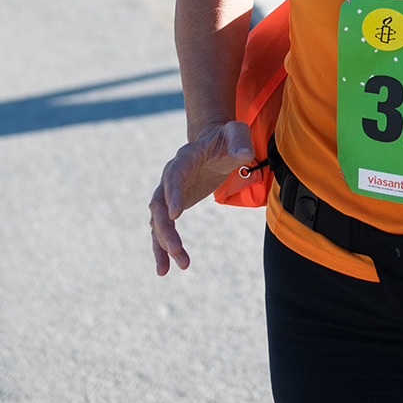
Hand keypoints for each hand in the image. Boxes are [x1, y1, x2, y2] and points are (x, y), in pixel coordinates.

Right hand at [149, 120, 255, 275]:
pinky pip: (162, 229)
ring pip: (157, 221)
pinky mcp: (173, 206)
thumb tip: (244, 154)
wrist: (214, 143)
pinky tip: (165, 268)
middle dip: (165, 229)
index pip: (174, 176)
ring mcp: (169, 193)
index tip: (175, 215)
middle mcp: (171, 176)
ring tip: (166, 269)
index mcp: (184, 158)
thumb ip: (239, 142)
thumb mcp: (236, 134)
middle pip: (159, 204)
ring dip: (161, 244)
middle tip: (177, 250)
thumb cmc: (227, 138)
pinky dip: (162, 248)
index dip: (173, 194)